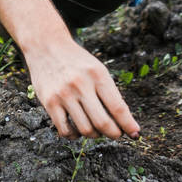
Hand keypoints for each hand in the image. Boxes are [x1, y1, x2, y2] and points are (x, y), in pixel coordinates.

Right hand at [24, 38, 139, 139]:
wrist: (46, 46)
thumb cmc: (77, 61)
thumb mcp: (97, 68)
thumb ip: (109, 92)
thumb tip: (124, 121)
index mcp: (97, 74)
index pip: (117, 107)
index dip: (128, 124)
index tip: (135, 134)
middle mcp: (81, 84)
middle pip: (102, 123)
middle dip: (113, 133)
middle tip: (116, 134)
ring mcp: (64, 94)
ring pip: (85, 129)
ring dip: (95, 135)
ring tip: (96, 130)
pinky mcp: (49, 102)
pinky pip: (65, 130)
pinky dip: (74, 136)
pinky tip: (77, 131)